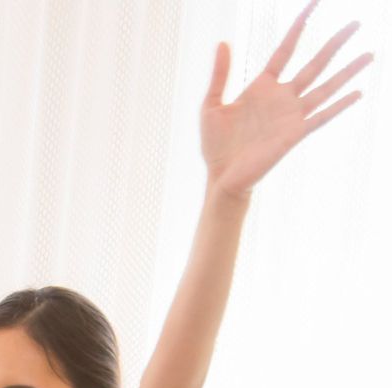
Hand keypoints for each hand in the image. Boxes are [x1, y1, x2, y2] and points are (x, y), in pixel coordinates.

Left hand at [201, 2, 370, 198]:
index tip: (314, 3)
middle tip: (356, 23)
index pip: (286, 49)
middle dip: (335, 43)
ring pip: (326, 86)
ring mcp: (291, 115)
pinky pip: (322, 116)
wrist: (221, 177)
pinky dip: (340, 105)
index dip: (299, 26)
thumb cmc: (215, 145)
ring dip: (348, 71)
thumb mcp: (211, 105)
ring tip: (370, 54)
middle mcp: (282, 97)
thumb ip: (220, 75)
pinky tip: (358, 93)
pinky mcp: (295, 134)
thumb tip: (223, 42)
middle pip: (315, 63)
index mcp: (262, 86)